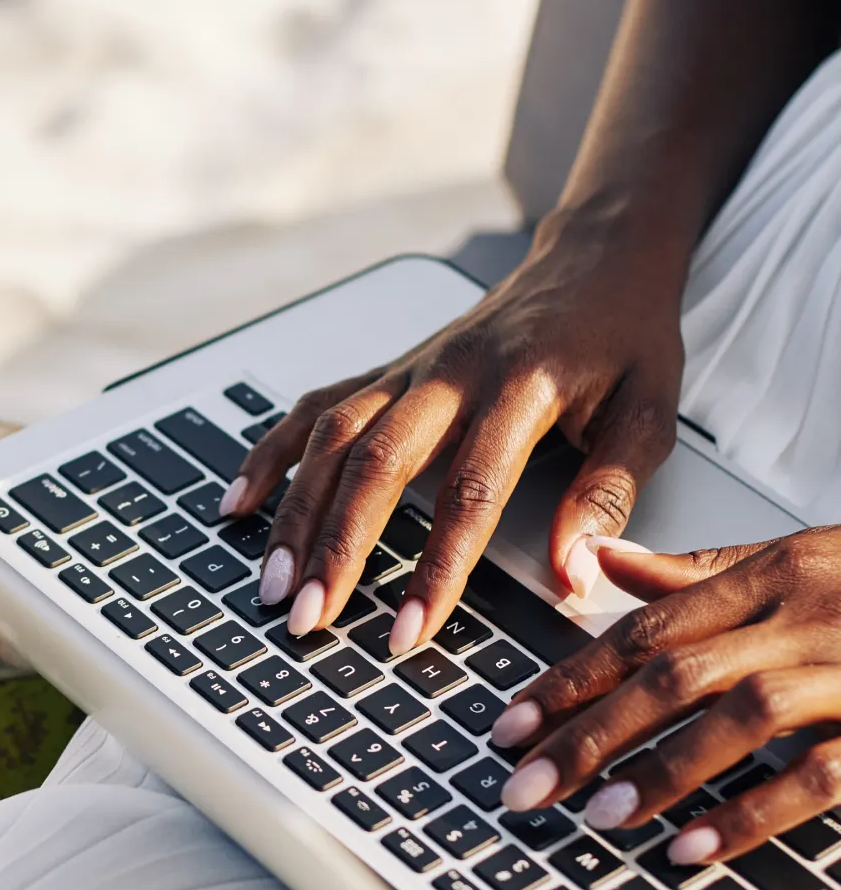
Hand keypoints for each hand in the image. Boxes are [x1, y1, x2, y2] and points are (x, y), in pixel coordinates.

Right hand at [219, 210, 685, 651]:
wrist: (596, 256)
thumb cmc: (626, 337)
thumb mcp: (650, 413)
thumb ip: (608, 493)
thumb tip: (572, 576)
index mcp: (521, 385)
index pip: (470, 490)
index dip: (436, 567)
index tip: (409, 633)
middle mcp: (452, 372)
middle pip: (376, 462)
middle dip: (336, 547)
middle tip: (309, 617)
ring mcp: (410, 368)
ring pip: (332, 437)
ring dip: (295, 512)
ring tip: (272, 582)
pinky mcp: (389, 369)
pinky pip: (316, 409)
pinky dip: (272, 454)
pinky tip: (239, 501)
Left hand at [493, 527, 840, 865]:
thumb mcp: (803, 559)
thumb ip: (701, 572)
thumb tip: (602, 562)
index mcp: (775, 574)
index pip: (646, 628)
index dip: (569, 678)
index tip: (508, 725)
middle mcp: (806, 614)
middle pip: (672, 674)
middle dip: (586, 734)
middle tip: (521, 787)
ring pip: (738, 716)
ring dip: (660, 770)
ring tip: (595, 816)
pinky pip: (820, 771)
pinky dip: (751, 812)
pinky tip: (692, 847)